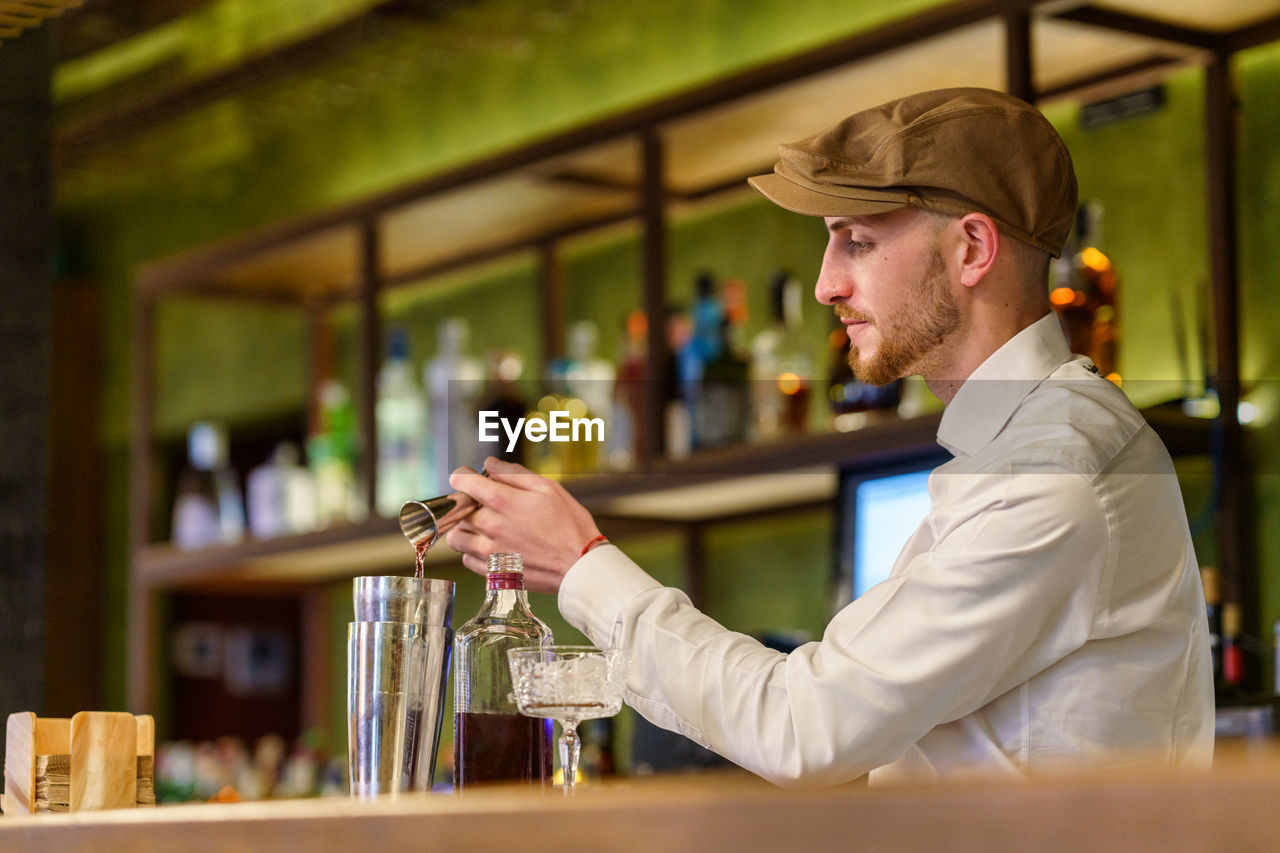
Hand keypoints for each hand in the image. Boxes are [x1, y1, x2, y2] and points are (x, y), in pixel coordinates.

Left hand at [444, 457, 602, 592]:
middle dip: (467, 503)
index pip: (462, 481)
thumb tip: (489, 464)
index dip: (463, 475)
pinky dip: (474, 552)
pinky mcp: (492, 572)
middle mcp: (490, 526)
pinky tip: (492, 546)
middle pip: (457, 510)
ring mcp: (489, 551)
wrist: (579, 565)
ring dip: (465, 529)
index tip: (469, 478)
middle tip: (484, 505)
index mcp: (502, 501)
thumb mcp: (548, 488)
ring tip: (484, 527)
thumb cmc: (569, 525)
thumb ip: (514, 473)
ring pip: (456, 537)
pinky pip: (466, 559)